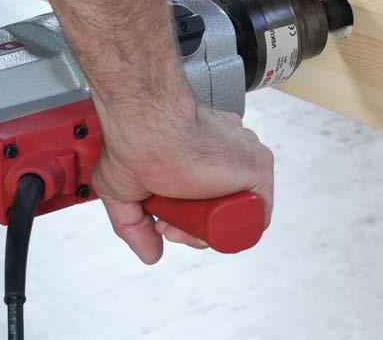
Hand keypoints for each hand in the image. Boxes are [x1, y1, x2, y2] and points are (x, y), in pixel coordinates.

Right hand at [91, 86, 273, 263]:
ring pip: (237, 210)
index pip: (210, 192)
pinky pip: (257, 215)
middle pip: (223, 204)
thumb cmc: (132, 143)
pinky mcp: (259, 166)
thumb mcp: (123, 190)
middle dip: (193, 225)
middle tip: (166, 225)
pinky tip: (201, 229)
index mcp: (208, 145)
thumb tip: (151, 255)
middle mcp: (230, 148)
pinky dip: (233, 231)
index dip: (185, 216)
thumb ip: (135, 225)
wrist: (147, 126)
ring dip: (208, 230)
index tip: (161, 220)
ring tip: (176, 225)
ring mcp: (247, 156)